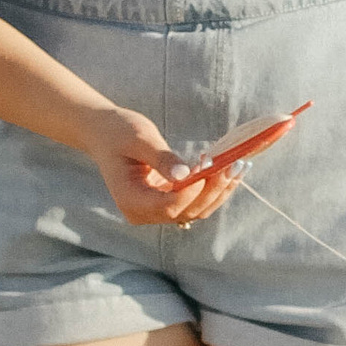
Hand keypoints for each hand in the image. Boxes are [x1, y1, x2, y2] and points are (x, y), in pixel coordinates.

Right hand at [82, 105, 241, 228]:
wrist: (106, 134)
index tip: (208, 165)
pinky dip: (215, 188)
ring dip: (220, 191)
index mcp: (130, 201)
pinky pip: (196, 202)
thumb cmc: (119, 132)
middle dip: (214, 190)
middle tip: (235, 163)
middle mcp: (143, 213)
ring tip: (240, 165)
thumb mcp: (139, 138)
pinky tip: (232, 170)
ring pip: (196, 210)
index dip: (192, 191)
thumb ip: (161, 158)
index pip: (168, 207)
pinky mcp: (168, 202)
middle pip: (186, 212)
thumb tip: (184, 175)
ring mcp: (156, 211)